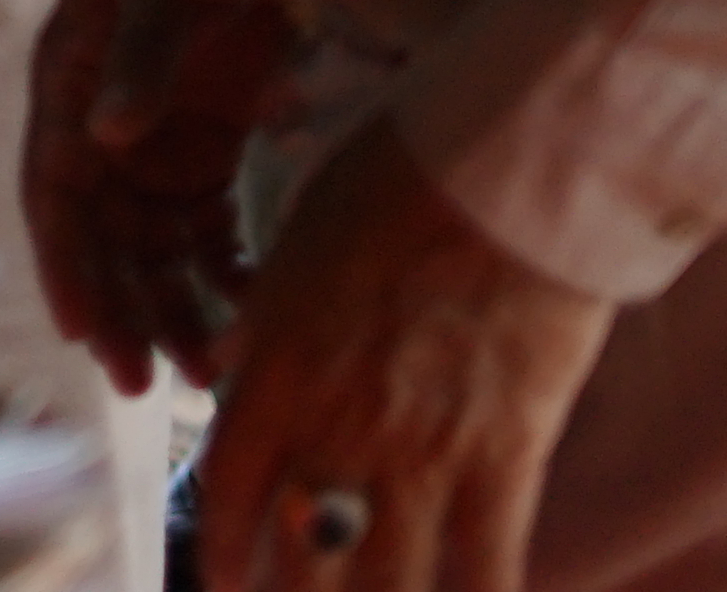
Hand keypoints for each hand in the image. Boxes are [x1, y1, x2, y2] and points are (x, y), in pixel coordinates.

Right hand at [23, 0, 300, 391]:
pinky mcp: (204, 151)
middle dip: (123, 311)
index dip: (65, 264)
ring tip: (213, 368)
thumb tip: (106, 134)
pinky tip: (253, 307)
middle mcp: (101, 127)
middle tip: (151, 384)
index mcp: (67, 83)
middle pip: (102, 237)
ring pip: (152, 248)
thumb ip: (135, 54)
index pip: (54, 190)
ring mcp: (153, 144)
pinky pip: (204, 231)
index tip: (83, 331)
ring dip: (175, 307)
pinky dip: (225, 272)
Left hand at [189, 124, 614, 591]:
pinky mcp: (504, 459)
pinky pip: (485, 566)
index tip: (222, 584)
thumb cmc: (391, 187)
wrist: (501, 176)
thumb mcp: (294, 251)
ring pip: (387, 582)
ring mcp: (422, 453)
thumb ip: (265, 331)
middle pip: (304, 558)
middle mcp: (338, 428)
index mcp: (276, 372)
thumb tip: (236, 374)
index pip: (232, 495)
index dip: (224, 555)